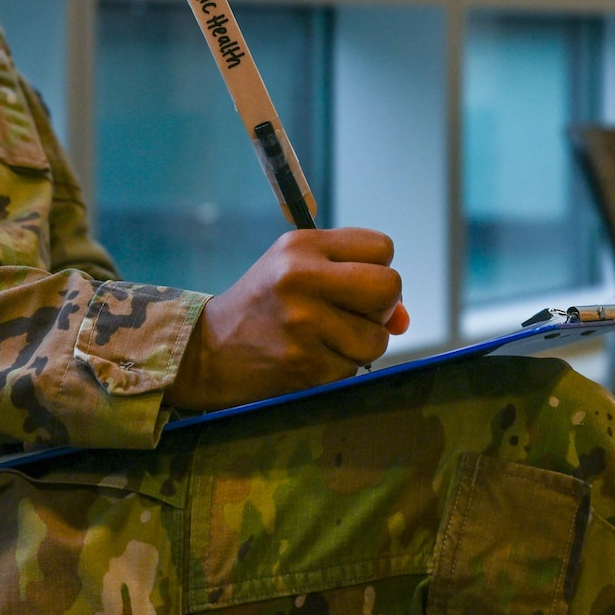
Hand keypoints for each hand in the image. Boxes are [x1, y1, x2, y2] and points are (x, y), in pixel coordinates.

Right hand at [163, 228, 409, 412]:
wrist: (209, 351)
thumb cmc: (265, 305)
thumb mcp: (300, 273)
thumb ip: (356, 282)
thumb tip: (404, 320)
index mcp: (301, 246)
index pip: (381, 247)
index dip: (378, 268)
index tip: (356, 283)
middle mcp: (302, 278)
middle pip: (388, 287)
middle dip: (382, 307)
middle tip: (354, 314)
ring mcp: (303, 324)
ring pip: (377, 337)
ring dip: (361, 344)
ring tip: (326, 339)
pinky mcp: (305, 364)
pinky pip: (354, 368)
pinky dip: (340, 367)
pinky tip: (311, 358)